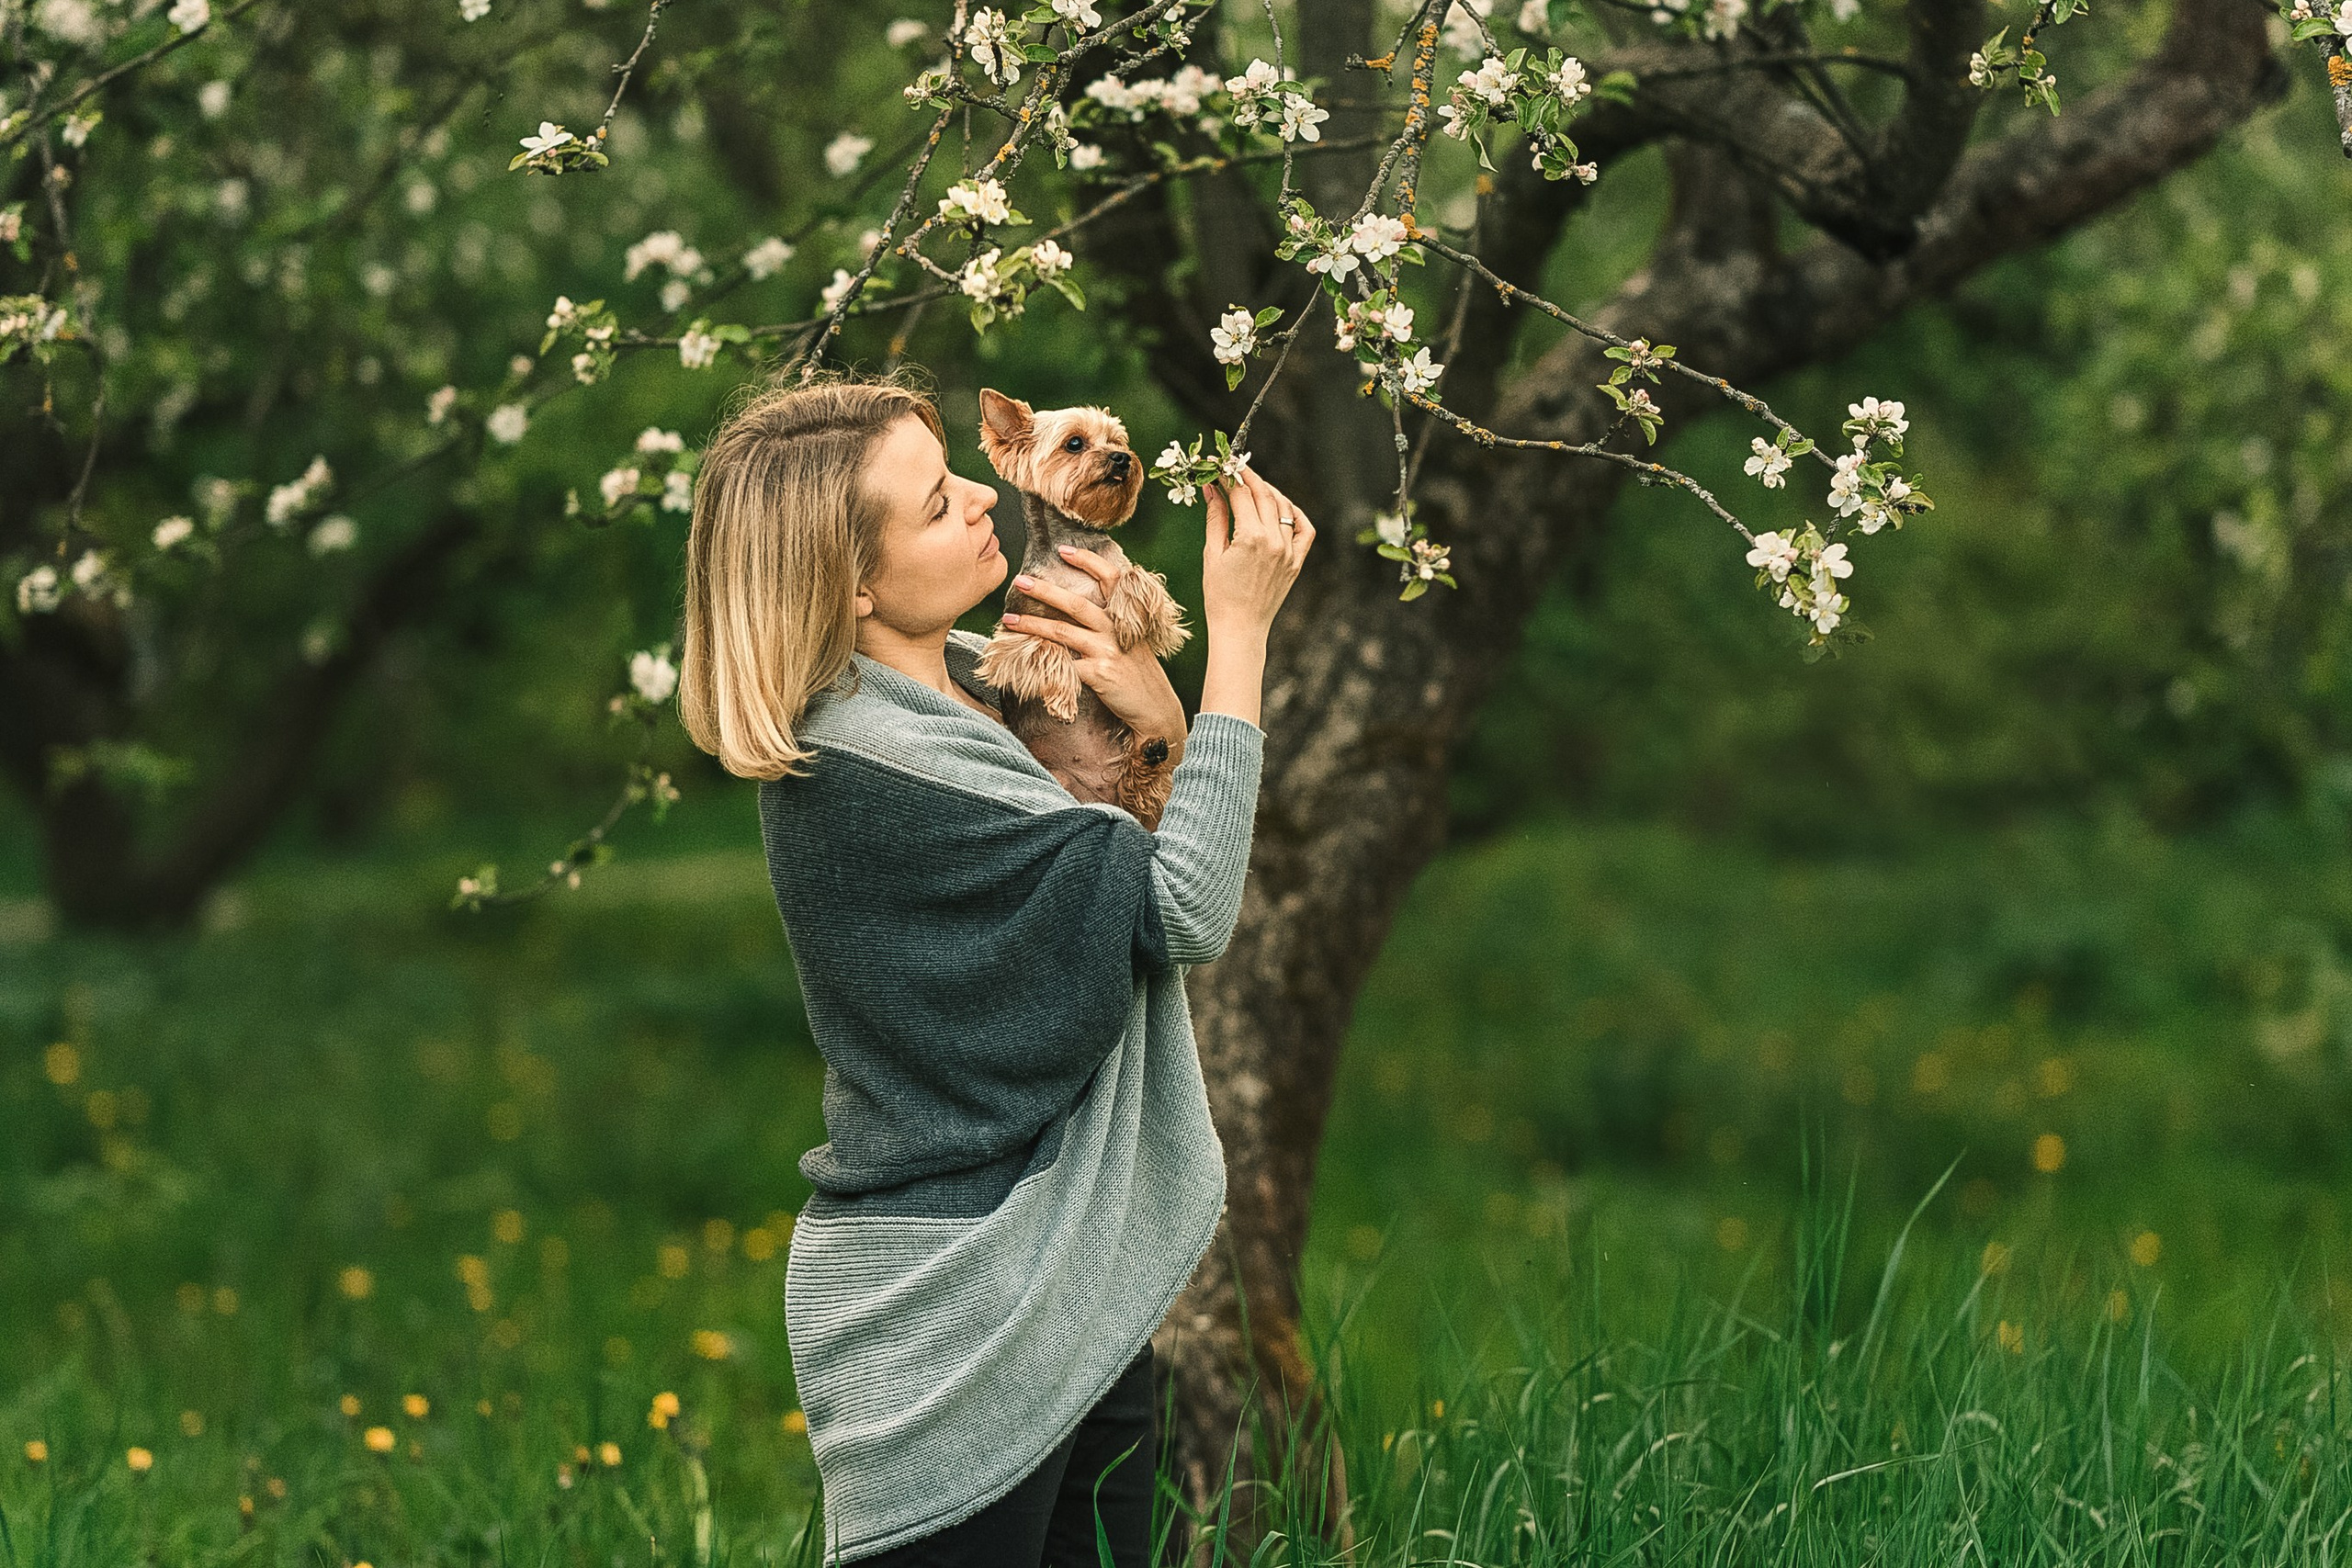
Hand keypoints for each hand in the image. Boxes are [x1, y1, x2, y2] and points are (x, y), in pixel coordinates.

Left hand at [1001, 548, 1188, 755]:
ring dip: (1032, 625)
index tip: (1064, 550)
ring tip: (1009, 621)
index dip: (1088, 560)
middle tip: (1021, 580)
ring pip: (1062, 632)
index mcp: (1126, 617)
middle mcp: (1117, 630)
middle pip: (1077, 603)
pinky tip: (1023, 661)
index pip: (1110, 578)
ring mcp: (1108, 651)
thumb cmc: (1140, 675)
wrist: (1156, 710)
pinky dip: (1042, 662)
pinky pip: (1064, 664)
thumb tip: (1079, 609)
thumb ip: (1113, 624)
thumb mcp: (1133, 641)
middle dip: (1045, 590)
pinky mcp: (1099, 674)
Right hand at [1201, 462, 1312, 641]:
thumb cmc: (1219, 595)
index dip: (1227, 475)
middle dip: (1248, 477)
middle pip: (1264, 494)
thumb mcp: (1212, 553)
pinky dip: (1295, 513)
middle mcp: (1275, 541)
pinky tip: (1281, 506)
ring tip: (1253, 485)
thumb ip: (1215, 517)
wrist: (1240, 628)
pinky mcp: (1297, 562)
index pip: (1240, 493)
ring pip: (1284, 507)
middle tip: (1233, 468)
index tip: (1217, 465)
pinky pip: (1304, 529)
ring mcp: (1289, 551)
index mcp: (1251, 537)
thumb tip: (1210, 488)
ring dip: (1269, 491)